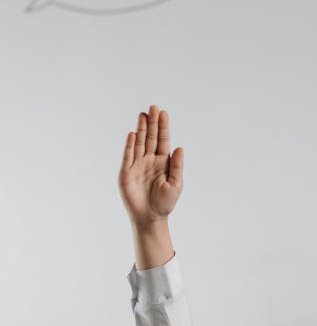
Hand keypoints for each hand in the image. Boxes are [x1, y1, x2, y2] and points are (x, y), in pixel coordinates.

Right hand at [118, 106, 183, 226]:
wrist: (150, 217)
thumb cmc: (165, 203)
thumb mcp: (175, 184)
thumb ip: (177, 166)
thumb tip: (180, 148)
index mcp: (163, 162)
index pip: (163, 140)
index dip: (163, 127)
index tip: (163, 113)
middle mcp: (150, 160)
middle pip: (151, 138)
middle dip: (152, 123)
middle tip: (153, 107)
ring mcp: (137, 165)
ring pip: (139, 143)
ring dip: (141, 129)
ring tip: (143, 115)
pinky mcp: (126, 172)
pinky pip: (128, 156)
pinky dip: (130, 145)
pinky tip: (132, 134)